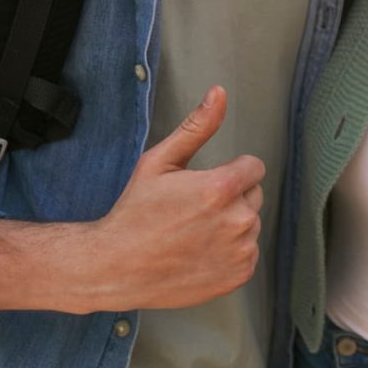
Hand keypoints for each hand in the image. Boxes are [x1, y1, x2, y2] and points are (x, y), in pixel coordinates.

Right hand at [81, 86, 264, 310]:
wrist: (114, 267)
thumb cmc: (134, 213)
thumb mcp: (159, 163)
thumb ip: (197, 127)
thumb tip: (219, 93)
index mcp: (223, 188)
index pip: (253, 168)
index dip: (229, 172)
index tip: (203, 185)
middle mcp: (239, 220)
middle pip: (253, 195)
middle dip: (230, 198)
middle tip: (192, 211)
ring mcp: (241, 250)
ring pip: (251, 225)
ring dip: (230, 225)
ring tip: (193, 234)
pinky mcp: (239, 275)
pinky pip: (247, 253)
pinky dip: (230, 253)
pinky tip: (199, 254)